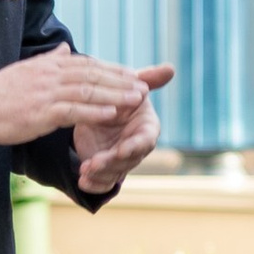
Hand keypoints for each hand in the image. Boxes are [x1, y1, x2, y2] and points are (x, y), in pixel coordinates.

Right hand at [0, 48, 159, 151]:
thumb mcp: (25, 70)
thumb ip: (49, 60)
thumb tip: (65, 48)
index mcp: (49, 66)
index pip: (87, 65)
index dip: (112, 70)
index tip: (132, 74)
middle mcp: (52, 76)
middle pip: (94, 75)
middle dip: (121, 80)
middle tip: (144, 86)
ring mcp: (48, 93)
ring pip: (89, 91)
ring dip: (116, 95)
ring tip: (137, 99)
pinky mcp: (43, 112)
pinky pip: (75, 110)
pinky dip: (95, 111)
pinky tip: (113, 113)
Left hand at [74, 63, 172, 195]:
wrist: (96, 110)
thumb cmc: (119, 98)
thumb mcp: (128, 87)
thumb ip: (147, 80)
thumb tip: (170, 68)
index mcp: (147, 128)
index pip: (146, 141)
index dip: (135, 146)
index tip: (122, 149)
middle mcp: (137, 147)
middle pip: (128, 160)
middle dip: (112, 163)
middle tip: (95, 163)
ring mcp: (122, 161)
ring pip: (115, 173)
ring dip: (100, 173)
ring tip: (84, 170)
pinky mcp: (107, 170)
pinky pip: (104, 183)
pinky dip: (94, 185)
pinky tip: (83, 182)